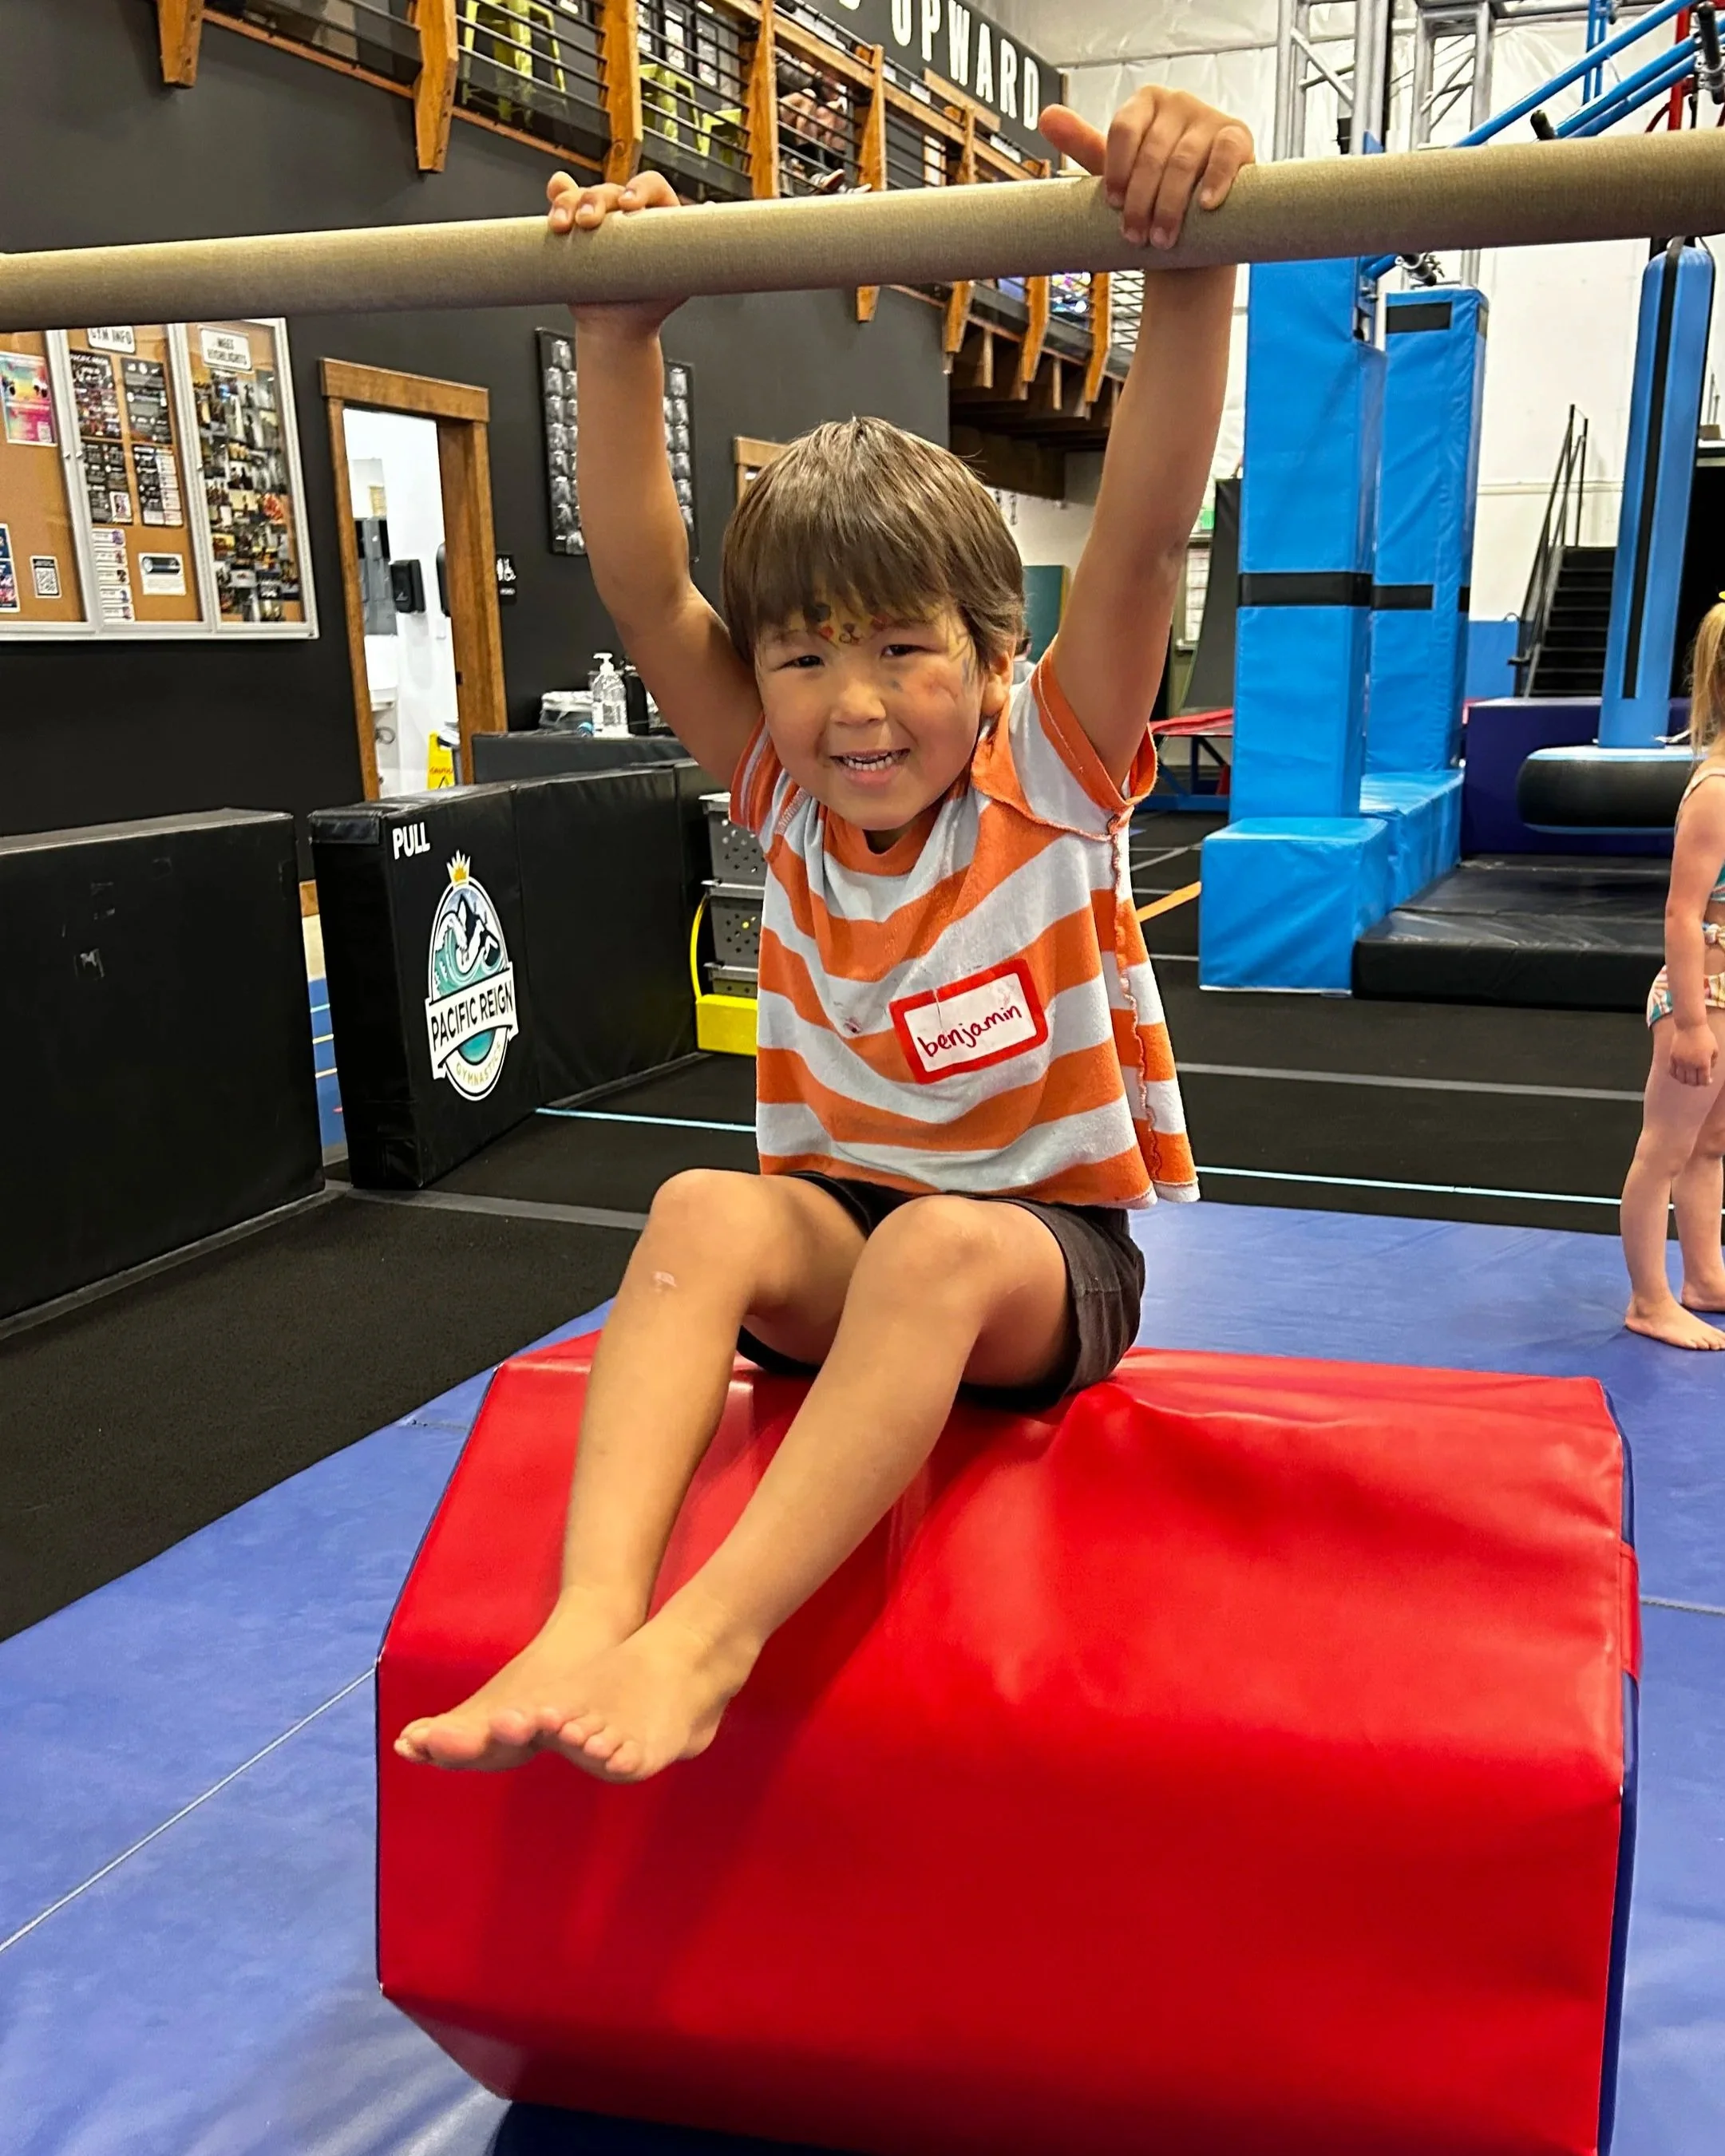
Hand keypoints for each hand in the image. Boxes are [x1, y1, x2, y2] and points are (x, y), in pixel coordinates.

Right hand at [547, 169, 685, 331]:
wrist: (619, 328)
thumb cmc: (651, 303)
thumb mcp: (677, 279)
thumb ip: (694, 252)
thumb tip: (714, 214)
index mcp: (657, 214)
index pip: (651, 186)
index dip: (639, 190)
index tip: (630, 206)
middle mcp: (626, 212)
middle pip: (609, 190)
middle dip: (595, 201)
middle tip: (589, 223)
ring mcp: (599, 220)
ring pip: (580, 195)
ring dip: (568, 202)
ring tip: (562, 225)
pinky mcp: (574, 230)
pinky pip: (562, 203)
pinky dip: (556, 195)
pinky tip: (553, 192)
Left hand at [1040, 89, 1254, 250]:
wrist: (1193, 222)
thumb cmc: (1150, 193)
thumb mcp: (1115, 170)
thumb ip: (1082, 143)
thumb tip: (1047, 116)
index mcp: (1144, 104)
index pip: (1123, 129)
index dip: (1117, 171)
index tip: (1114, 206)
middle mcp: (1177, 102)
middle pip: (1151, 152)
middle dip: (1141, 201)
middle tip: (1136, 237)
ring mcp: (1209, 117)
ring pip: (1183, 162)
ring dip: (1170, 206)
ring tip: (1162, 240)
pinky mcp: (1237, 137)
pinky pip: (1224, 156)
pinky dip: (1214, 182)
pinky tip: (1204, 206)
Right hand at [1670, 1020, 1718, 1086]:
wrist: (1690, 1026)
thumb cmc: (1705, 1036)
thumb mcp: (1714, 1049)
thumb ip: (1713, 1062)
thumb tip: (1708, 1070)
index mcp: (1703, 1063)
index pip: (1703, 1080)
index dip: (1706, 1082)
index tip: (1708, 1080)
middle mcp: (1691, 1064)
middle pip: (1692, 1082)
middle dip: (1696, 1083)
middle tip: (1698, 1079)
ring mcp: (1680, 1062)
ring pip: (1681, 1079)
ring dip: (1686, 1081)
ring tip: (1688, 1077)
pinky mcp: (1672, 1058)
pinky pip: (1672, 1072)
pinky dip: (1676, 1075)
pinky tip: (1679, 1073)